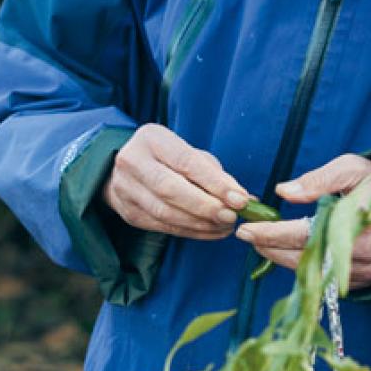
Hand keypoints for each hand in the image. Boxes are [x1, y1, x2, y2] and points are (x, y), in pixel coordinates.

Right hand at [102, 124, 250, 237]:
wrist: (127, 169)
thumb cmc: (168, 158)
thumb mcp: (188, 153)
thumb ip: (213, 173)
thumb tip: (244, 199)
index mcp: (151, 139)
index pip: (186, 162)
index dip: (215, 183)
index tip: (240, 199)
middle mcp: (132, 162)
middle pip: (170, 189)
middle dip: (206, 206)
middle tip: (231, 216)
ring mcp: (126, 189)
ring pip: (166, 213)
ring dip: (200, 223)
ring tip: (225, 226)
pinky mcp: (129, 213)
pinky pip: (164, 227)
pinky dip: (191, 232)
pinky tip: (211, 231)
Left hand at [235, 153, 370, 282]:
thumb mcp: (352, 168)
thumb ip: (318, 180)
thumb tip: (283, 192)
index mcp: (358, 225)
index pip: (304, 235)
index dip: (272, 233)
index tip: (246, 228)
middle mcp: (362, 255)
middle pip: (304, 259)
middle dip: (271, 248)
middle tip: (247, 235)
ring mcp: (366, 272)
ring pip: (313, 273)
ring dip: (284, 259)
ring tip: (262, 243)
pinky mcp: (366, 280)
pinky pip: (326, 278)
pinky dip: (304, 267)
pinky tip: (288, 253)